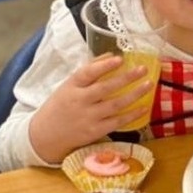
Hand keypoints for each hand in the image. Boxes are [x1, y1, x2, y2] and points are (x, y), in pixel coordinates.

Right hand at [29, 55, 152, 162]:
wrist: (44, 136)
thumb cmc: (60, 106)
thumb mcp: (68, 86)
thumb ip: (89, 70)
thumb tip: (111, 55)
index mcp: (70, 87)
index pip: (86, 73)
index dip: (104, 66)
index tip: (120, 59)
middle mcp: (79, 101)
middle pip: (105, 88)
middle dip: (126, 78)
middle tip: (143, 69)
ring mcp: (87, 117)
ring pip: (115, 105)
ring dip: (134, 94)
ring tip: (149, 84)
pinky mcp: (94, 131)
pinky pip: (117, 122)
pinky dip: (132, 115)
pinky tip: (144, 107)